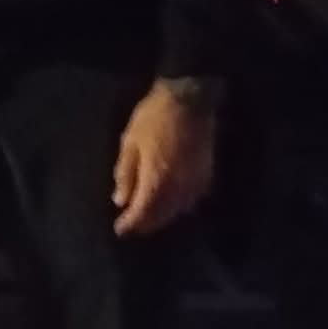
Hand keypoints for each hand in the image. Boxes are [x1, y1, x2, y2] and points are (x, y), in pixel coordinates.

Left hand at [111, 81, 215, 237]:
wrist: (189, 98)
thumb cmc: (153, 117)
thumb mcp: (130, 142)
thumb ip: (125, 174)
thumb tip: (120, 201)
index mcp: (156, 180)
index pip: (142, 213)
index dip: (130, 224)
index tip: (120, 230)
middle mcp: (178, 188)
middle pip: (161, 217)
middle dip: (145, 224)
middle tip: (132, 225)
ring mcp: (195, 183)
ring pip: (178, 212)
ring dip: (162, 217)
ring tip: (148, 216)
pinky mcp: (207, 176)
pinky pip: (192, 201)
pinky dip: (178, 207)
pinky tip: (170, 203)